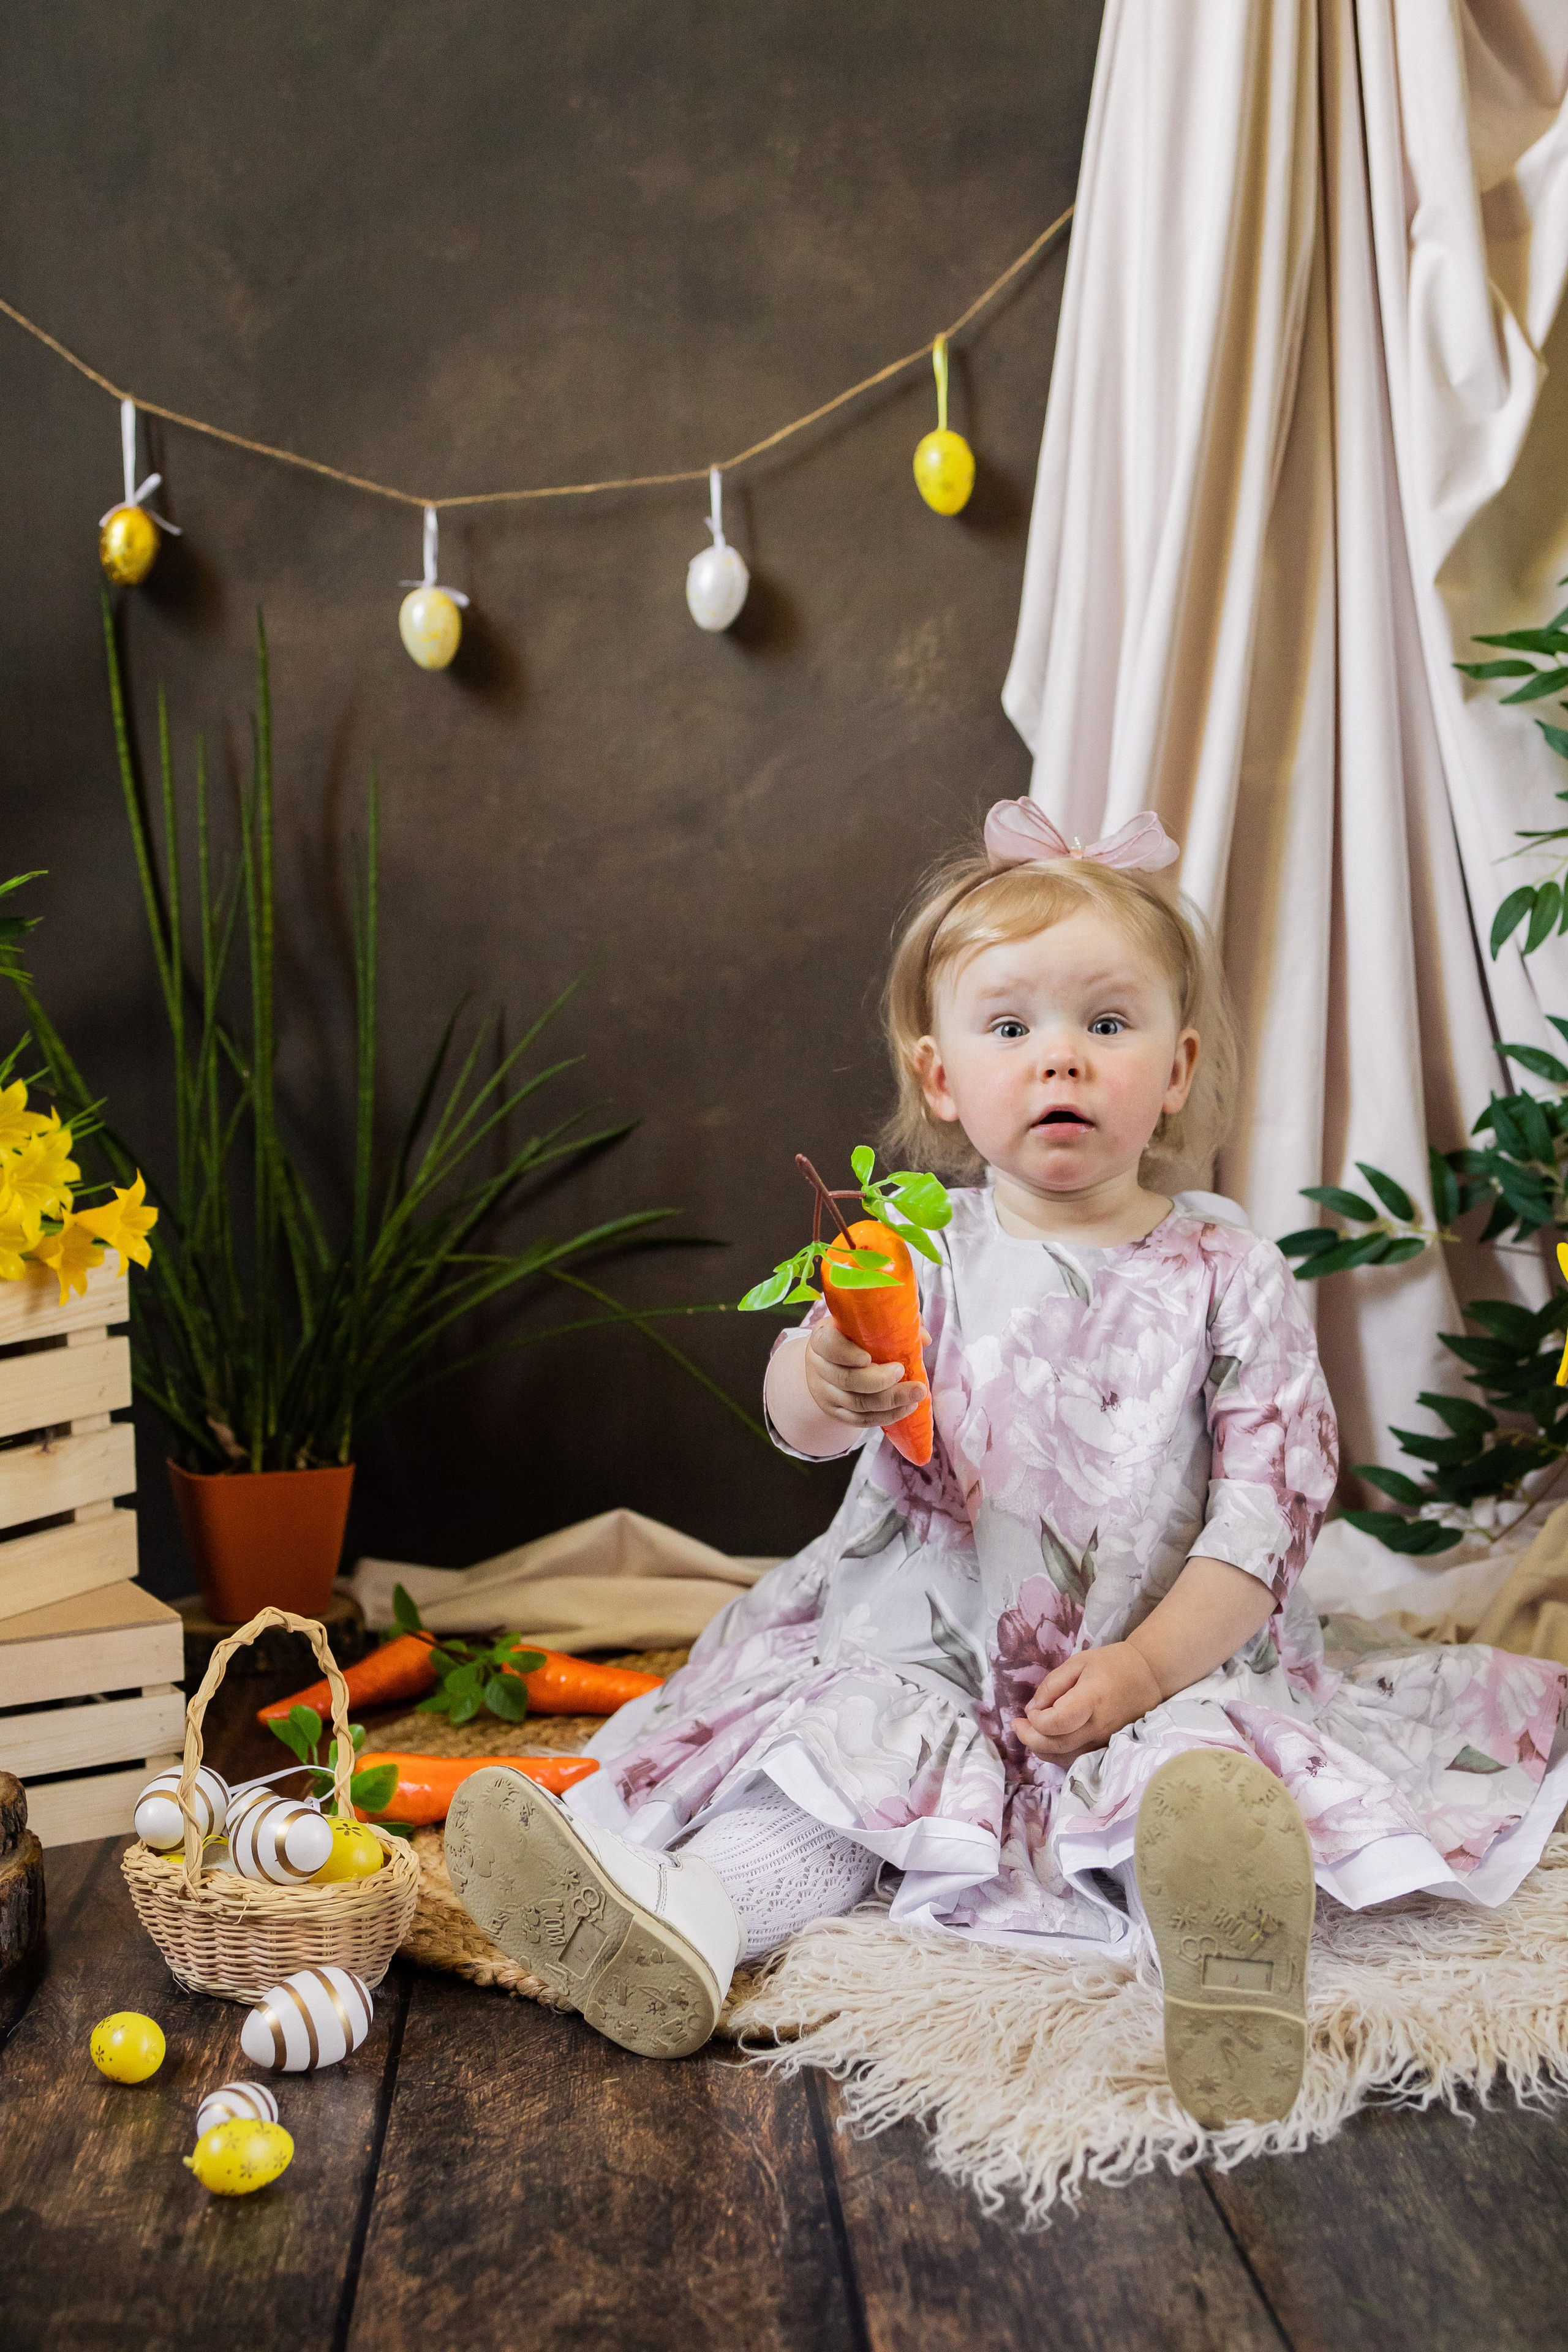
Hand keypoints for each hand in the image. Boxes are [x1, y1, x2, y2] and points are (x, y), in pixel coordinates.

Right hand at [803, 1318, 929, 1431]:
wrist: (828, 1362)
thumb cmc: (854, 1337)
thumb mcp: (866, 1324)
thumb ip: (895, 1323)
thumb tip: (924, 1339)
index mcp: (823, 1338)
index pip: (827, 1345)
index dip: (846, 1353)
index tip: (868, 1357)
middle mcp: (819, 1366)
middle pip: (846, 1379)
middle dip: (878, 1381)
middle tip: (902, 1372)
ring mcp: (825, 1392)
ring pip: (856, 1403)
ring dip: (889, 1402)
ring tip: (915, 1394)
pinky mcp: (836, 1412)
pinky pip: (860, 1420)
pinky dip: (885, 1416)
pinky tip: (905, 1408)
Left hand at [1013, 1643, 1161, 1764]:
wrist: (1149, 1676)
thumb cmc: (1112, 1664)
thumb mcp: (1078, 1663)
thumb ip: (1052, 1685)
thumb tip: (1032, 1710)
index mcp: (1092, 1700)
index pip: (1057, 1723)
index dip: (1036, 1722)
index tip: (1029, 1711)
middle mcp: (1099, 1727)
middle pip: (1057, 1746)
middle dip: (1030, 1739)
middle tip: (1017, 1726)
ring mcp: (1105, 1741)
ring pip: (1065, 1758)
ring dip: (1042, 1749)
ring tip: (1031, 1732)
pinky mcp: (1107, 1748)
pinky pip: (1076, 1759)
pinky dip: (1057, 1754)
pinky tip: (1050, 1739)